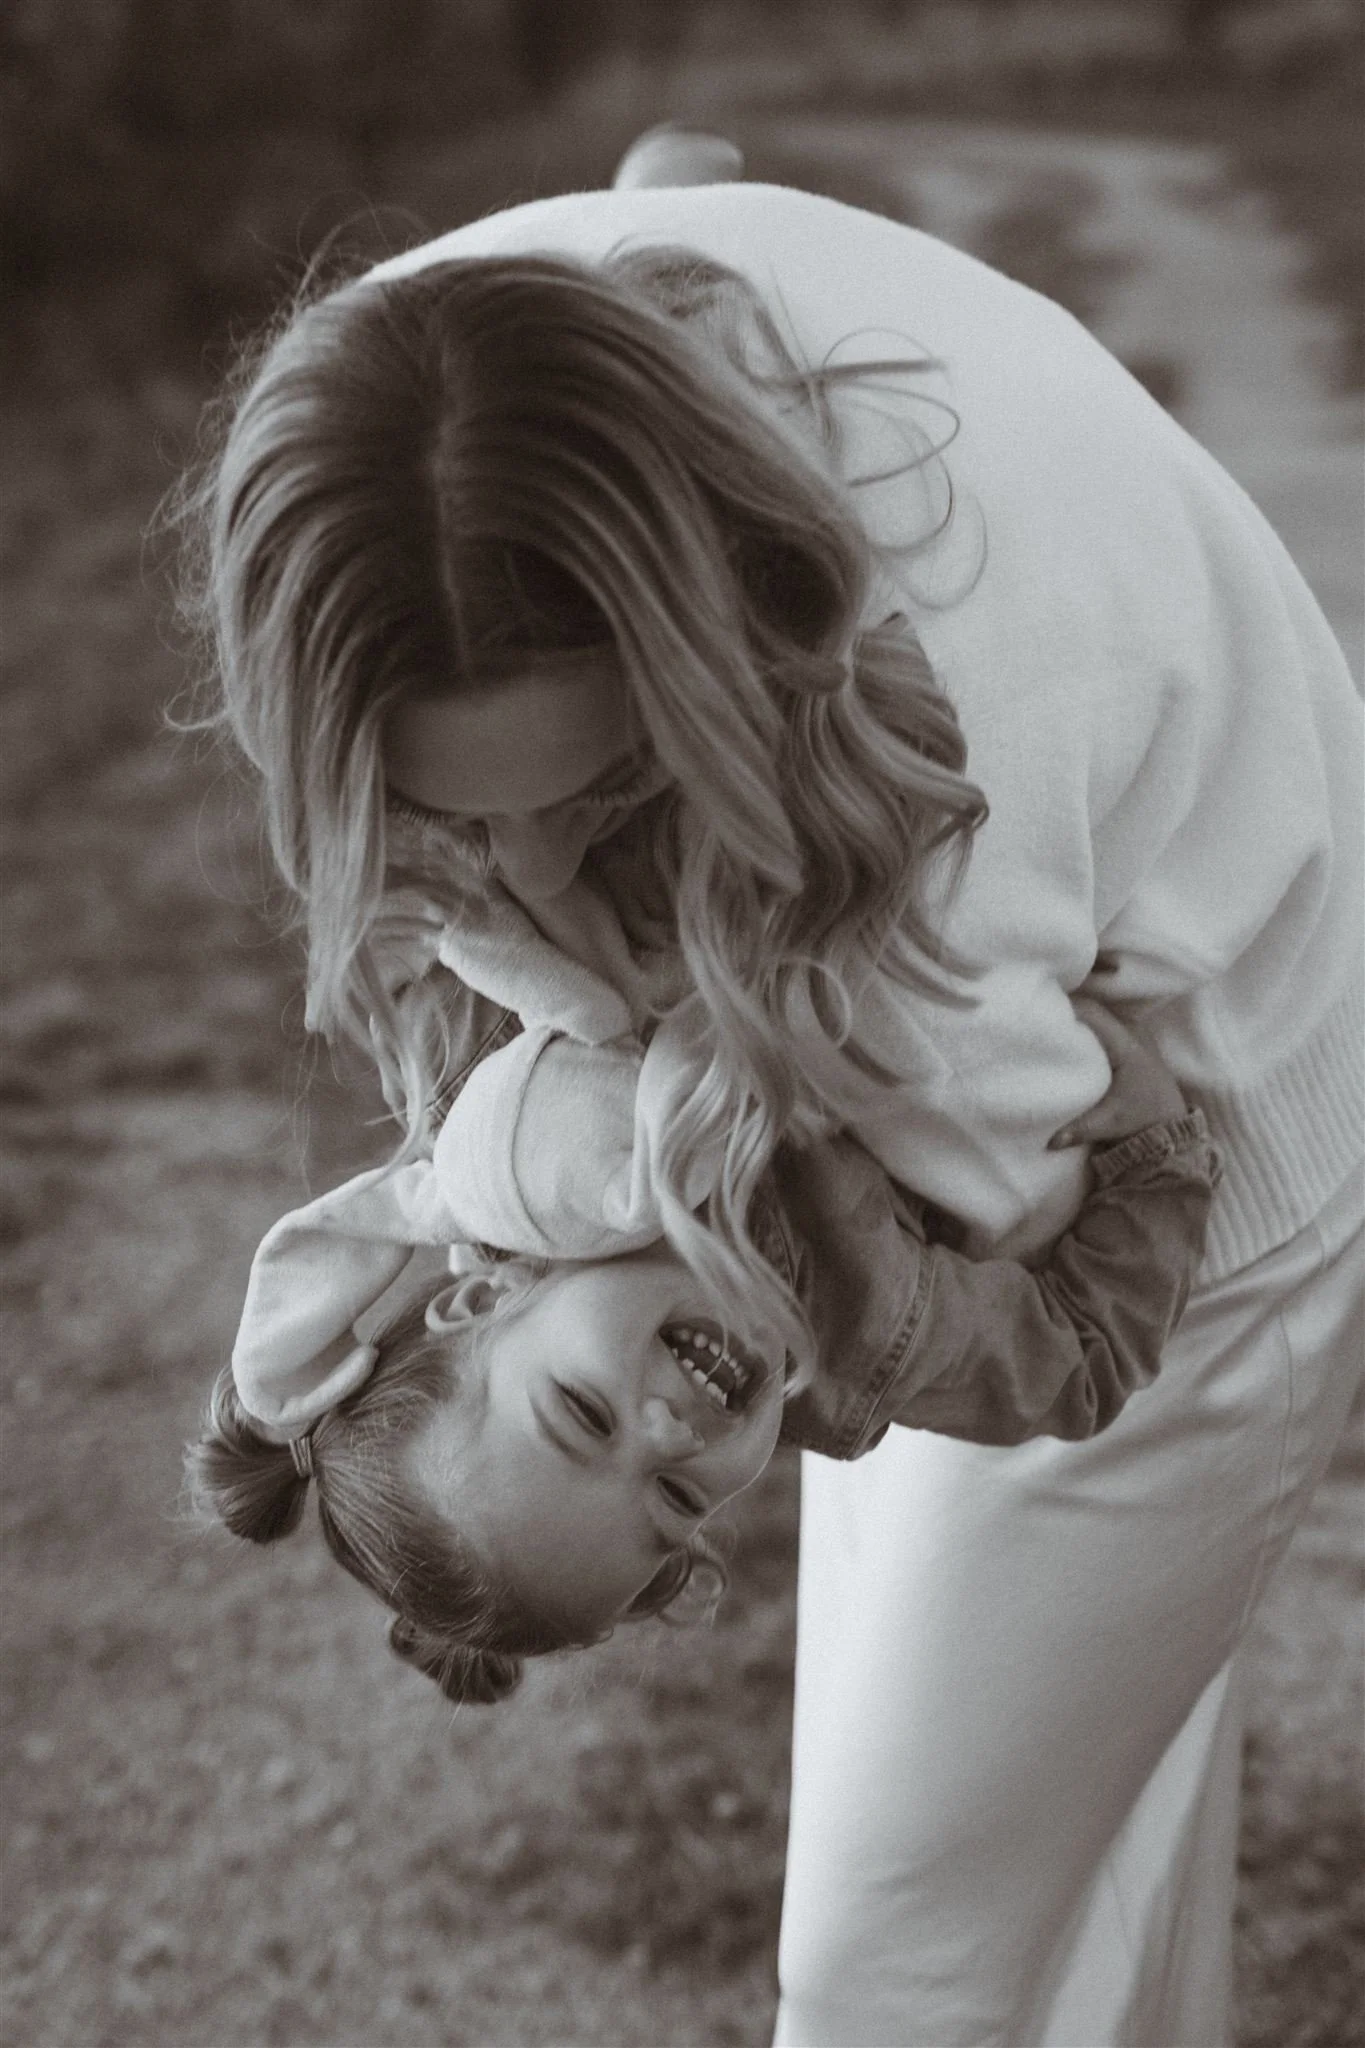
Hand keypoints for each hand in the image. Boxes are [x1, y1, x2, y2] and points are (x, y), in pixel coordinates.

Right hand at [1049, 998, 1187, 1148]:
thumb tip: (1050, 1141)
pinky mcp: (1133, 1036)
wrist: (1170, 1121)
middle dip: (1066, 1008)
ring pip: (1099, 1010)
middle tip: (1039, 1014)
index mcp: (1127, 1046)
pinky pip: (1105, 1018)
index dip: (1065, 1009)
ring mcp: (1135, 1031)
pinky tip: (1069, 1028)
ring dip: (1076, 1013)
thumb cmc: (1142, 1119)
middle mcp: (1133, 1032)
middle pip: (1093, 1007)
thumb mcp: (1110, 1123)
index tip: (1040, 1013)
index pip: (1092, 1013)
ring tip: (1050, 1018)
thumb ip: (1079, 1129)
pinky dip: (1087, 1021)